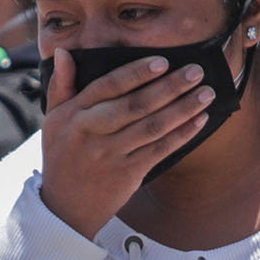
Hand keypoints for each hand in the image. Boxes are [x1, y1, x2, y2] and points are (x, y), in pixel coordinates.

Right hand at [37, 49, 212, 238]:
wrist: (65, 207)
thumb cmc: (62, 156)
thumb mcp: (53, 120)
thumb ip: (61, 85)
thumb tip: (64, 52)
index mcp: (75, 115)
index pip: (108, 86)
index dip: (137, 73)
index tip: (163, 61)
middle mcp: (93, 133)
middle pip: (136, 105)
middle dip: (170, 87)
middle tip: (196, 71)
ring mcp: (112, 154)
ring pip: (152, 127)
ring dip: (183, 109)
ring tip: (206, 93)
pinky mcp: (128, 173)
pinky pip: (159, 150)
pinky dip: (181, 135)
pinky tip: (200, 120)